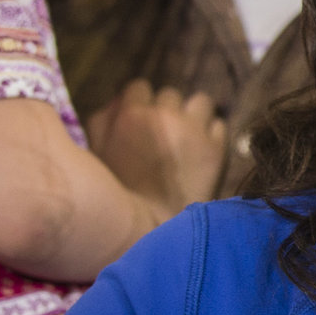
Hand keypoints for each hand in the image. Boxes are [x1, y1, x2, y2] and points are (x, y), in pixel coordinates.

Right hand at [91, 81, 226, 211]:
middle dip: (165, 110)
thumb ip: (103, 121)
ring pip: (201, 102)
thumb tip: (117, 101)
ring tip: (188, 136)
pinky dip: (211, 135)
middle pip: (170, 95)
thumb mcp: (96, 153)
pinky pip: (219, 125)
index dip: (138, 103)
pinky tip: (201, 151)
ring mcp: (194, 129)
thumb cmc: (116, 193)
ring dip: (194, 115)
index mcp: (132, 113)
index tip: (139, 119)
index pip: (139, 87)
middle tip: (162, 134)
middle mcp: (165, 114)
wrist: (150, 227)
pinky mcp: (217, 147)